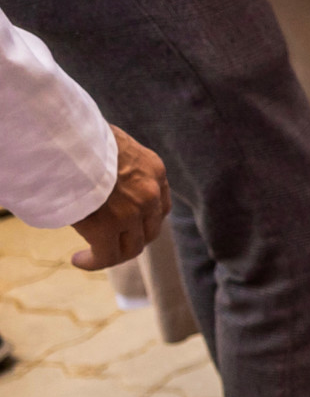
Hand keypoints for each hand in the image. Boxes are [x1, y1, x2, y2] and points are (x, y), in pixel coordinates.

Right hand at [70, 126, 167, 270]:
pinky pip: (106, 256)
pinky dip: (94, 262)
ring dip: (113, 255)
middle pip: (149, 230)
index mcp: (153, 169)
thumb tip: (102, 172)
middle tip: (111, 243)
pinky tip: (79, 260)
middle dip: (132, 239)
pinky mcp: (107, 227)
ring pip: (131, 247)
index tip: (129, 226)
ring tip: (92, 255)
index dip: (146, 221)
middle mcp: (150, 193)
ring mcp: (132, 212)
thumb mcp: (111, 143)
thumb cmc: (77, 134)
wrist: (62, 138)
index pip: (160, 205)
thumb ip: (117, 162)